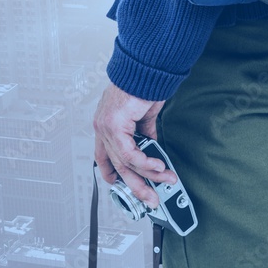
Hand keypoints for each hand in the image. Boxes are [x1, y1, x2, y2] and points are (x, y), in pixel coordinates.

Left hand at [93, 83, 177, 209]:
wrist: (146, 69)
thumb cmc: (143, 85)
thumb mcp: (143, 115)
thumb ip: (144, 132)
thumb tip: (150, 147)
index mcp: (107, 124)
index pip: (103, 155)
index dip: (111, 172)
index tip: (122, 185)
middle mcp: (102, 127)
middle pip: (116, 166)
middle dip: (137, 185)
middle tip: (150, 198)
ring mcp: (105, 127)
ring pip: (126, 163)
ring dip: (149, 175)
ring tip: (166, 179)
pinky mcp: (114, 125)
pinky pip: (130, 154)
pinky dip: (146, 163)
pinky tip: (158, 166)